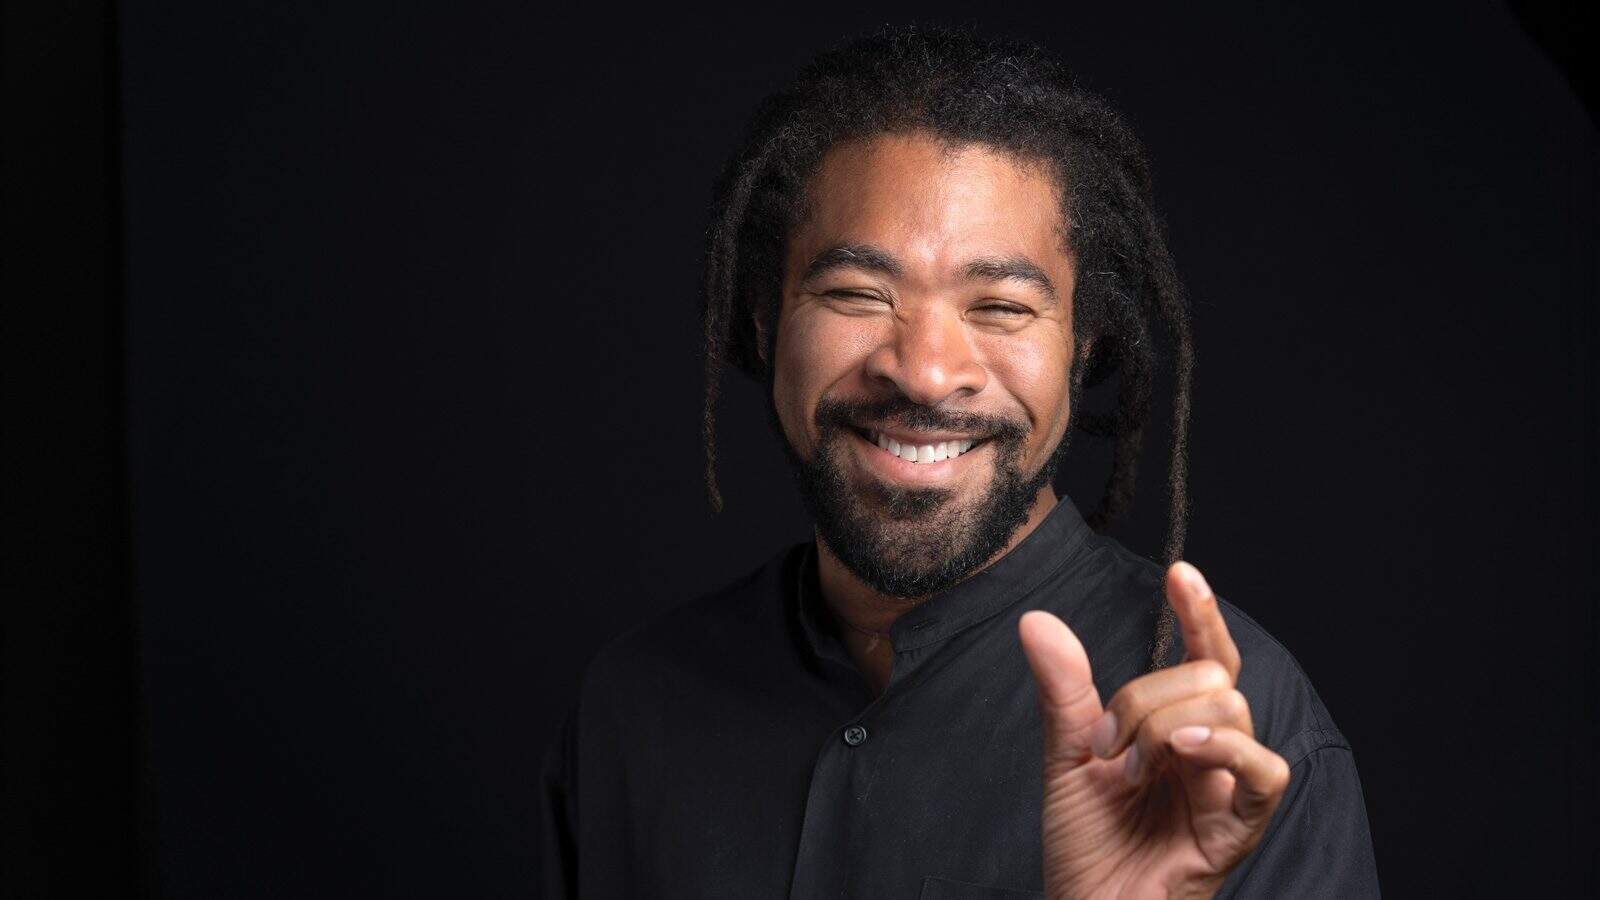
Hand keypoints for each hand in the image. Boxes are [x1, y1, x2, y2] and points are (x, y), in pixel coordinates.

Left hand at [1018, 562, 1289, 899]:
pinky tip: (1184, 749)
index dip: (1200, 612)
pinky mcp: (1240, 826)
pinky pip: (1266, 770)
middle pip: (1210, 674)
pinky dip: (1226, 747)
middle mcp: (1209, 751)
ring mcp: (1229, 786)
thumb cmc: (1085, 847)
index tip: (1180, 574)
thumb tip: (1037, 620)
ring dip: (1165, 724)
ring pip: (1229, 706)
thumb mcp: (1066, 758)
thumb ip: (1064, 691)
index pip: (1204, 656)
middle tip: (1106, 746)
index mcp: (1175, 729)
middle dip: (1147, 695)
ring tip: (1129, 769)